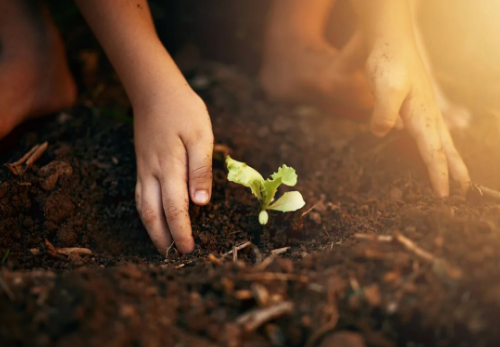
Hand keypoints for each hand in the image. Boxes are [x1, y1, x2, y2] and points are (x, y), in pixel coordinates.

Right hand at [133, 87, 213, 253]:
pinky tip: (151, 220)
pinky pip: (139, 196)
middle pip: (153, 214)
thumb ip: (200, 170)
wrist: (155, 90)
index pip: (175, 209)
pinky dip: (145, 213)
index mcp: (170, 168)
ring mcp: (143, 169)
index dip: (182, 232)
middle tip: (175, 257)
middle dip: (164, 238)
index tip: (190, 250)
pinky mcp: (141, 165)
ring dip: (152, 230)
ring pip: (142, 207)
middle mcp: (152, 173)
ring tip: (163, 246)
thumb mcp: (200, 136)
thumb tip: (201, 204)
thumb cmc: (183, 111)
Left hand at [365, 42, 469, 195]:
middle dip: (454, 170)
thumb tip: (381, 132)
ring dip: (450, 158)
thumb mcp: (384, 86)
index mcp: (422, 116)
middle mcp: (428, 115)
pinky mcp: (419, 104)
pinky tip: (436, 146)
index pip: (432, 151)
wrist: (392, 40)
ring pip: (442, 139)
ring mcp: (425, 109)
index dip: (438, 174)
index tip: (444, 195)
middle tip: (463, 191)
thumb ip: (383, 111)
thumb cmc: (388, 62)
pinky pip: (432, 130)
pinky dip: (438, 144)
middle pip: (445, 148)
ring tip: (458, 174)